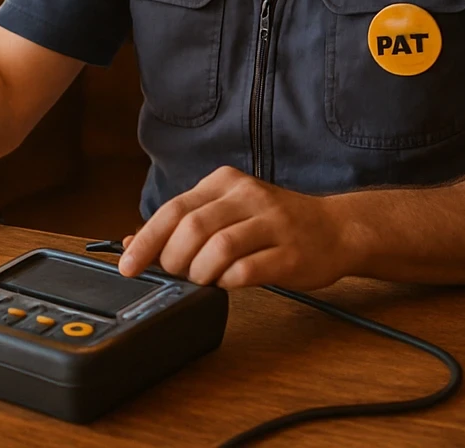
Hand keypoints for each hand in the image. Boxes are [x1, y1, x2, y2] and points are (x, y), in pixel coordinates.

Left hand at [116, 166, 357, 289]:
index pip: (173, 209)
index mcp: (225, 182)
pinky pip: (248, 270)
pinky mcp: (290, 252)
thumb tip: (130, 242)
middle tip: (178, 275)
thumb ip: (182, 226)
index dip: (146, 241)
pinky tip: (229, 282)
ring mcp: (272, 223)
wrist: (337, 229)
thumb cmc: (274, 225)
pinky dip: (229, 282)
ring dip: (201, 272)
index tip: (128, 265)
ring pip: (219, 248)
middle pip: (192, 227)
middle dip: (174, 259)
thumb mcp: (226, 213)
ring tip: (204, 279)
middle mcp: (248, 196)